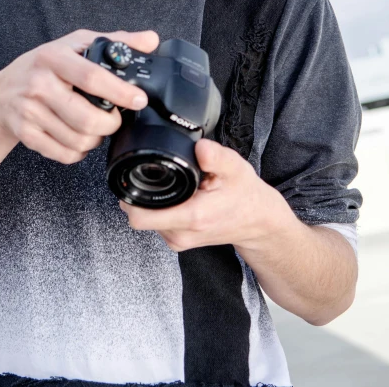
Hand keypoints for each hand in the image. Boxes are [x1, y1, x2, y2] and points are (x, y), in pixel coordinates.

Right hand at [0, 28, 159, 164]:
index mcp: (54, 58)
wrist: (1, 94)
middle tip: (115, 119)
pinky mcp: (26, 134)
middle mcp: (39, 84)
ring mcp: (30, 111)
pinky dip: (79, 153)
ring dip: (96, 140)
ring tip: (96, 128)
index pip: (91, 77)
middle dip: (110, 124)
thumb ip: (116, 41)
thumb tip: (151, 39)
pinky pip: (64, 154)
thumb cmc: (43, 67)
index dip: (119, 91)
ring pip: (78, 140)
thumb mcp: (75, 45)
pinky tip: (79, 140)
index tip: (139, 99)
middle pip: (86, 118)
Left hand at [118, 137, 290, 250]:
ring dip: (152, 202)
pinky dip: (160, 208)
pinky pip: (156, 223)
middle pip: (139, 216)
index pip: (141, 217)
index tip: (133, 178)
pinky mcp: (179, 241)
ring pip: (146, 219)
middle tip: (155, 176)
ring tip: (174, 186)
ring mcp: (179, 240)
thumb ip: (216, 156)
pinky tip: (177, 196)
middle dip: (140, 195)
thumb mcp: (235, 168)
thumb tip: (200, 147)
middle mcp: (181, 234)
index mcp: (191, 216)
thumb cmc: (245, 194)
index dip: (130, 196)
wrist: (259, 222)